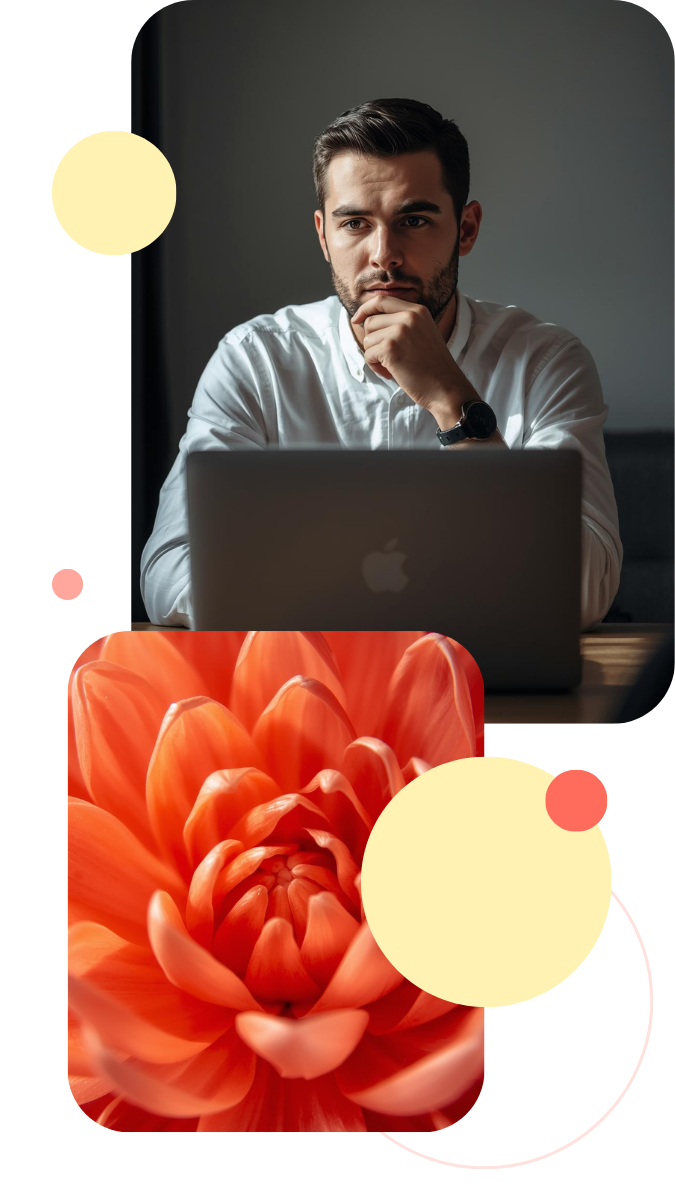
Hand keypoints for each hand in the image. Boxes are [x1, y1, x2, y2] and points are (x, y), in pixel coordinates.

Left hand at [350, 293, 481, 422]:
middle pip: (371, 322)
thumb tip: (368, 320)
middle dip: (372, 341)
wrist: (446, 388)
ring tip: (391, 367)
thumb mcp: (422, 334)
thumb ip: (403, 323)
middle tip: (386, 358)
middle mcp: (409, 316)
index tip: (356, 319)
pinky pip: (368, 355)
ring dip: (374, 356)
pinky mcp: (390, 348)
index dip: (365, 308)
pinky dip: (375, 367)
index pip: (382, 300)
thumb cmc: (433, 367)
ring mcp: (399, 331)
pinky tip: (390, 373)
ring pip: (368, 340)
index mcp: (417, 311)